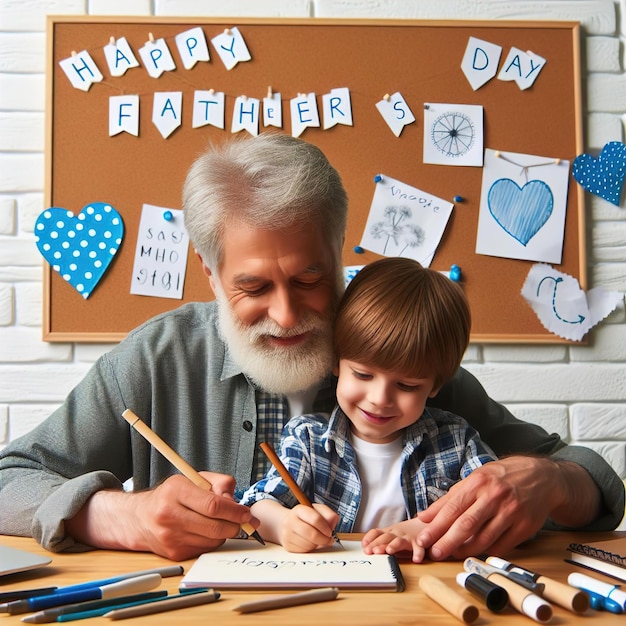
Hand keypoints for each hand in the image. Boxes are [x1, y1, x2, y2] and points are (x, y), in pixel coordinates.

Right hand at [66, 472, 257, 559]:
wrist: (140, 517)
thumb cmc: (172, 495)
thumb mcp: (194, 478)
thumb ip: (220, 484)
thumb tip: (235, 502)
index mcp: (176, 491)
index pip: (213, 505)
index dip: (235, 511)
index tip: (247, 514)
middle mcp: (169, 514)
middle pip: (215, 526)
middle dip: (235, 525)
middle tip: (243, 521)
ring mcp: (170, 537)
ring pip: (212, 540)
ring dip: (224, 533)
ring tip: (219, 522)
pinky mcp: (173, 553)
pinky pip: (204, 549)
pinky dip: (212, 542)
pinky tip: (205, 531)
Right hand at [278, 503, 338, 551]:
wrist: (288, 523)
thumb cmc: (306, 518)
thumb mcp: (317, 510)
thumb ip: (328, 513)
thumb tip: (335, 519)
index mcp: (299, 510)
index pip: (315, 519)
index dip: (325, 527)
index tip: (330, 532)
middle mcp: (290, 521)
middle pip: (311, 534)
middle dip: (323, 539)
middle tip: (329, 540)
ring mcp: (287, 534)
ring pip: (308, 544)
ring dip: (317, 544)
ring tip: (318, 540)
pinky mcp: (288, 546)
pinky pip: (304, 551)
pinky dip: (311, 549)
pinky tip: (311, 544)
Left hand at [362, 518, 428, 562]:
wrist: (427, 522)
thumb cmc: (406, 533)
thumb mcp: (392, 535)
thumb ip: (380, 540)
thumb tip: (365, 547)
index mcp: (389, 531)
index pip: (376, 532)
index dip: (369, 539)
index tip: (364, 546)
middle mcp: (397, 533)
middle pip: (385, 537)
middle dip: (378, 544)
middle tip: (372, 551)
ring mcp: (408, 538)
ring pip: (400, 541)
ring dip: (394, 545)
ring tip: (389, 550)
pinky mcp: (420, 543)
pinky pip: (419, 548)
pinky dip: (418, 553)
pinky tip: (416, 559)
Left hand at [415, 456, 574, 560]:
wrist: (541, 477)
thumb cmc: (501, 477)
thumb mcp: (475, 479)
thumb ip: (450, 498)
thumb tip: (425, 516)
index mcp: (479, 482)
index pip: (453, 508)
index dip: (436, 526)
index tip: (423, 539)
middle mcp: (495, 497)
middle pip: (466, 525)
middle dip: (447, 541)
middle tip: (434, 552)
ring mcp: (511, 512)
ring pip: (483, 539)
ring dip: (464, 550)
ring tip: (451, 554)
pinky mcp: (525, 527)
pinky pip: (501, 546)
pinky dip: (485, 552)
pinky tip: (474, 553)